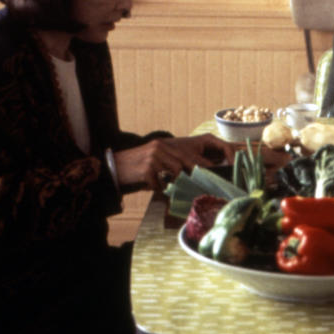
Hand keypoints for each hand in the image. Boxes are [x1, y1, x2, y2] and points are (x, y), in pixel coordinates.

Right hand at [113, 133, 230, 190]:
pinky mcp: (145, 168)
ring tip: (170, 187)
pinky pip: (159, 183)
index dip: (207, 163)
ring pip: (176, 172)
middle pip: (188, 161)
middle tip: (209, 185)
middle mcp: (163, 147)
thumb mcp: (160, 162)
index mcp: (169, 144)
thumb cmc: (140, 168)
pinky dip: (157, 189)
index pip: (193, 151)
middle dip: (199, 174)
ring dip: (174, 182)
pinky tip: (152, 188)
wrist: (113, 167)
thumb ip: (177, 165)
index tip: (220, 173)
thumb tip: (199, 176)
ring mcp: (154, 156)